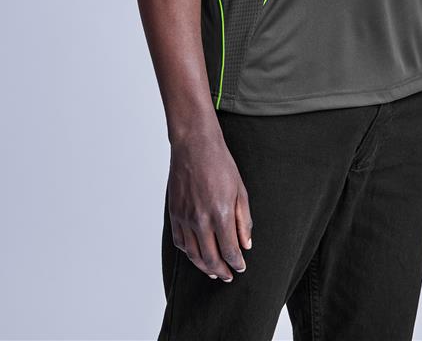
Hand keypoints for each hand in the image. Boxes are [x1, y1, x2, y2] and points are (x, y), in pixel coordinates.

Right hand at [167, 126, 253, 281]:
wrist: (194, 145)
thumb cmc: (220, 164)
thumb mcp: (240, 190)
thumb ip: (244, 220)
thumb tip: (246, 245)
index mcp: (221, 214)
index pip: (230, 251)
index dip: (237, 263)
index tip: (241, 267)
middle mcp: (201, 220)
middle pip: (211, 258)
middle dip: (221, 271)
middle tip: (228, 276)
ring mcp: (185, 217)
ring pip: (193, 254)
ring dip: (204, 267)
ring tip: (213, 272)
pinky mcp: (174, 212)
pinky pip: (180, 241)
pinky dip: (188, 253)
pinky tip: (196, 254)